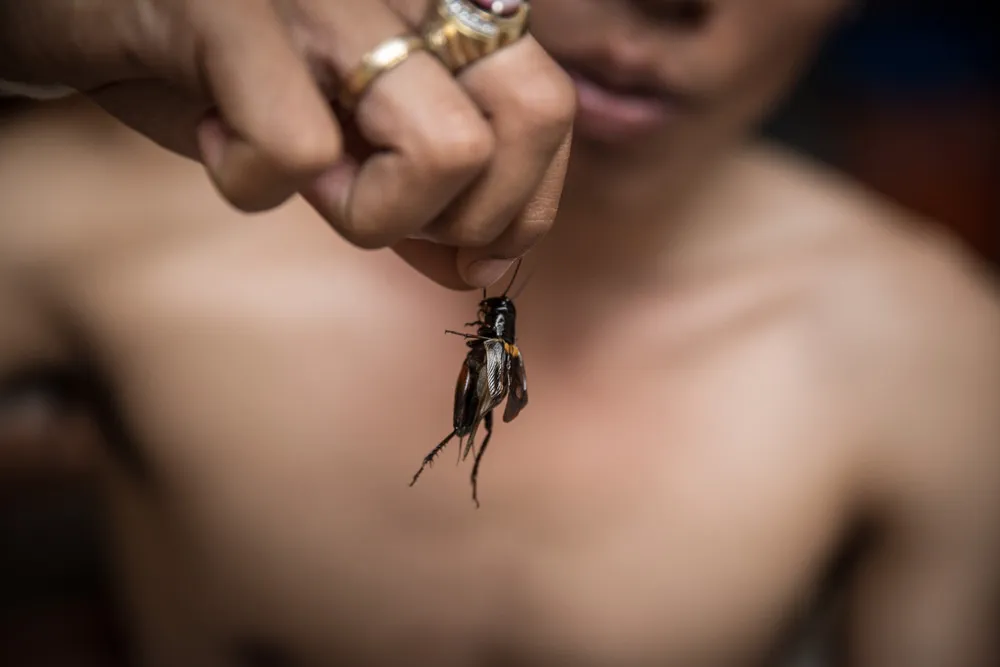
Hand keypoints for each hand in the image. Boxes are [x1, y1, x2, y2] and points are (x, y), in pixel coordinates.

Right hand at [0, 0, 574, 288]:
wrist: (89, 5)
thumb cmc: (225, 71)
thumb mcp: (343, 137)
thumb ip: (423, 198)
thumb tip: (489, 269)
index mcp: (437, 6)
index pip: (549, 108)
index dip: (523, 204)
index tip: (466, 250)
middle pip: (534, 115)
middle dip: (472, 217)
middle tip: (388, 214)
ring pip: (444, 150)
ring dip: (370, 210)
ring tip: (298, 166)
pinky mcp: (227, 14)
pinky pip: (296, 149)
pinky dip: (252, 183)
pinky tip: (215, 136)